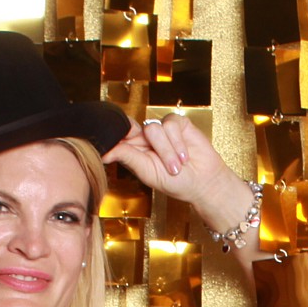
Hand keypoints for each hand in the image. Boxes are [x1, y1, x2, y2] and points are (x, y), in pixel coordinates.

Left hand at [104, 112, 238, 218]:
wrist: (203, 183)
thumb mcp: (147, 172)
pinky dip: (178, 142)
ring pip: (154, 128)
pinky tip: (185, 155)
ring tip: (178, 165)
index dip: (123, 136)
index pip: (121, 133)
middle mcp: (146, 136)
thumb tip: (104, 153)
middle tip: (165, 166)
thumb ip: (127, 157)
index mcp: (135, 148)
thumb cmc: (175, 183)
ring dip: (167, 151)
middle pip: (136, 129)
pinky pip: (171, 124)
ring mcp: (162, 128)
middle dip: (153, 150)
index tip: (133, 149)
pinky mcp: (178, 123)